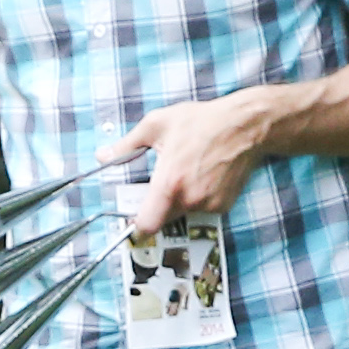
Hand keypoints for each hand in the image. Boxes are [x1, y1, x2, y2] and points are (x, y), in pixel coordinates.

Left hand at [117, 97, 265, 236]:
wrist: (245, 126)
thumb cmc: (202, 121)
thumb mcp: (157, 125)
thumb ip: (126, 145)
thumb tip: (103, 155)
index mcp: (169, 183)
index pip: (147, 224)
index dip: (137, 226)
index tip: (133, 220)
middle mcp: (190, 199)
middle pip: (164, 220)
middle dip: (158, 208)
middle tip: (161, 185)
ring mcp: (209, 204)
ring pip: (184, 214)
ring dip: (179, 202)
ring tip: (186, 173)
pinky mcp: (224, 205)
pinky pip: (202, 209)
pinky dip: (198, 199)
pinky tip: (203, 176)